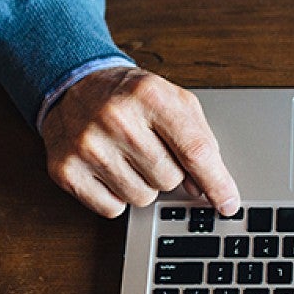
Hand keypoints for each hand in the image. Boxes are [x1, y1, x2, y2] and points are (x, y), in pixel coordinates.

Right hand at [41, 66, 239, 217]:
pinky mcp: (65, 169)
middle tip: (150, 149)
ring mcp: (88, 145)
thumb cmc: (131, 97)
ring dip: (142, 184)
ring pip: (142, 198)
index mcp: (150, 95)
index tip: (228, 204)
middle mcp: (117, 118)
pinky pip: (113, 209)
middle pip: (169, 179)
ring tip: (128, 156)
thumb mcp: (174, 102)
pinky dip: (116, 196)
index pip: (195, 151)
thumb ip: (199, 141)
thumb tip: (204, 189)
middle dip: (168, 171)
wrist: (75, 83)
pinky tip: (109, 169)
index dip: (217, 183)